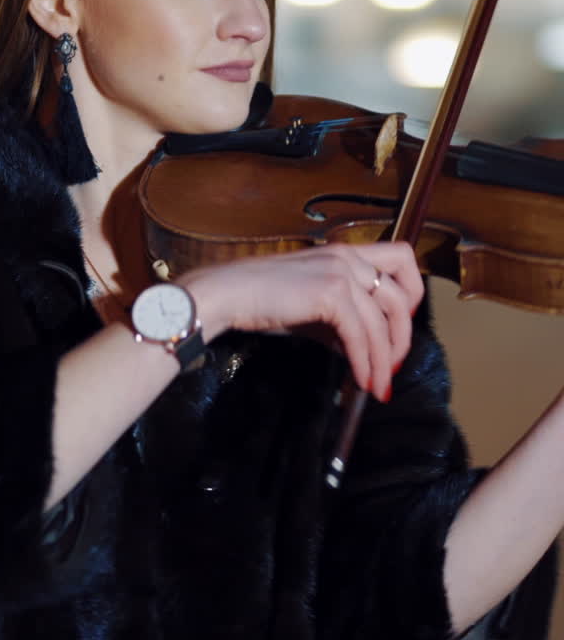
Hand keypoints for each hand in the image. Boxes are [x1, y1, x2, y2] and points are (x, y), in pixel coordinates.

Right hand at [181, 242, 423, 401]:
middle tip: (391, 367)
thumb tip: (360, 350)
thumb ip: (339, 322)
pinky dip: (365, 362)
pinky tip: (360, 380)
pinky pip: (360, 335)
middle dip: (402, 337)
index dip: (411, 294)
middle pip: (402, 295)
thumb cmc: (260, 299)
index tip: (398, 326)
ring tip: (377, 386)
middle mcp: (348, 256)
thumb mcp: (310, 307)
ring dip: (384, 359)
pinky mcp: (330, 293)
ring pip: (384, 320)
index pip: (402, 259)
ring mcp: (341, 272)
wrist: (227, 294)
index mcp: (345, 253)